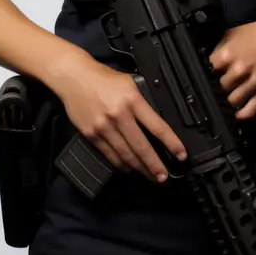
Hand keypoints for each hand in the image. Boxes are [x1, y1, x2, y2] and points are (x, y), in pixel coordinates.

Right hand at [50, 48, 187, 183]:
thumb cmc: (103, 78)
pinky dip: (121, 164)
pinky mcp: (91, 135)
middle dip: (155, 165)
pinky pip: (110, 155)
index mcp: (132, 100)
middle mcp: (119, 115)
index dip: (171, 143)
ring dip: (140, 169)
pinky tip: (130, 168)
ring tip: (151, 176)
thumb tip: (156, 120)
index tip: (181, 154)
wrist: (74, 77)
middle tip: (164, 177)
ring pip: (126, 155)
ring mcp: (104, 127)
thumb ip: (142, 100)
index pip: (157, 126)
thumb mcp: (129, 82)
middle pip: (142, 147)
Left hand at [209, 10, 255, 120]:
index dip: (205, 74)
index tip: (206, 77)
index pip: (207, 70)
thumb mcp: (235, 32)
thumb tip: (207, 58)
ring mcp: (254, 82)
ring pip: (232, 102)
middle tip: (216, 89)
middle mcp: (240, 69)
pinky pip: (250, 110)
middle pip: (219, 88)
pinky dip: (241, 115)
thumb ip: (219, 46)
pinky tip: (237, 114)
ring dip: (227, 102)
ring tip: (225, 101)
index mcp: (229, 53)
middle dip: (216, 88)